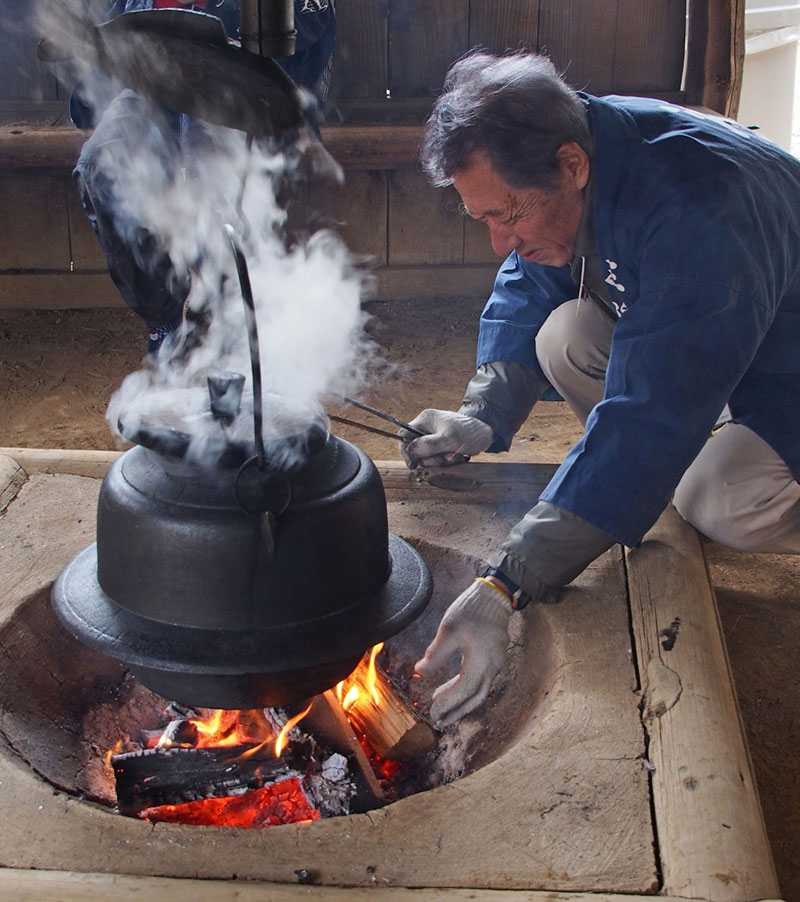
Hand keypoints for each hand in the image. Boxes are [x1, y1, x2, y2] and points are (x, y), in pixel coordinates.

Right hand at [400, 409, 492, 467]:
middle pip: (415, 449)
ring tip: (455, 455)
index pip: (403, 435)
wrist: (489, 432)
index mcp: (424, 420)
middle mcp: (427, 427)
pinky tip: (457, 456)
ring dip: (440, 460)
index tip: (414, 463)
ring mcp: (435, 436)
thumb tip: (409, 453)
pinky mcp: (442, 445)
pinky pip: (437, 458)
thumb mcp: (448, 440)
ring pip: (427, 456)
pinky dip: (446, 461)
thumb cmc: (470, 432)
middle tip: (444, 458)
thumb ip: (427, 446)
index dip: (405, 450)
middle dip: (429, 458)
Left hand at [415, 579, 512, 725]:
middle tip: (438, 719)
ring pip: (480, 691)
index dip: (448, 703)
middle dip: (456, 711)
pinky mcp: (495, 657)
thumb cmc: (470, 611)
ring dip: (461, 701)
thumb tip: (420, 672)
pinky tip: (453, 686)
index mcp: (482, 662)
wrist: (494, 595)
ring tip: (441, 705)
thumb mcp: (448, 630)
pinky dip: (467, 689)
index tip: (432, 711)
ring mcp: (497, 663)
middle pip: (475, 698)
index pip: (463, 691)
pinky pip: (482, 681)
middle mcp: (493, 667)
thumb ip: (435, 655)